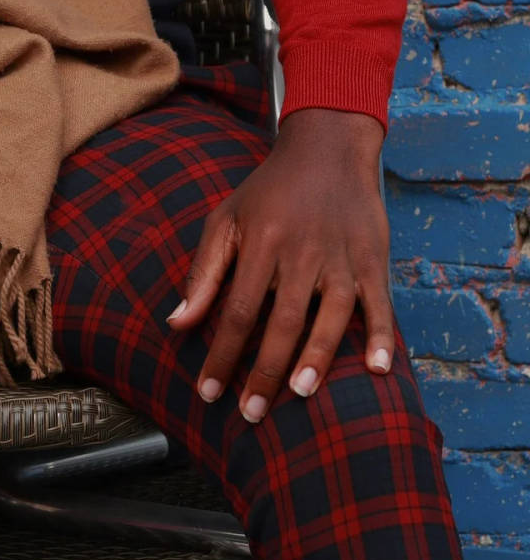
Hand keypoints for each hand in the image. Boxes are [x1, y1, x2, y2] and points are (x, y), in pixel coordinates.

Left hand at [168, 107, 392, 422]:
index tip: (208, 391)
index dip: (222, 354)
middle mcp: (302, 252)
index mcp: (261, 242)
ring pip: (331, 315)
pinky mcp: (373, 258)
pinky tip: (377, 369)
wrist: (328, 147)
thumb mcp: (227, 219)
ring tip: (300, 393)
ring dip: (317, 356)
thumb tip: (177, 322)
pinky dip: (382, 336)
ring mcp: (342, 257)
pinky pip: (379, 303)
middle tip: (251, 413)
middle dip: (264, 371)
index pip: (238, 310)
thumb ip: (204, 272)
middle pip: (282, 321)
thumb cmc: (269, 190)